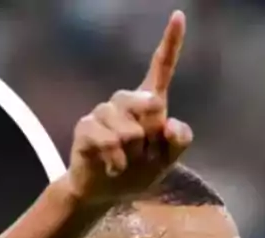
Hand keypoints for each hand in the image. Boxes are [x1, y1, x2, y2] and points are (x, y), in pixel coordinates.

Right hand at [65, 10, 193, 206]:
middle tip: (143, 154)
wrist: (104, 192)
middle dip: (152, 137)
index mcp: (149, 105)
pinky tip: (113, 167)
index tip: (178, 16)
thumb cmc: (137, 172)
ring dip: (132, 155)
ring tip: (125, 163)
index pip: (161, 70)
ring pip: (128, 129)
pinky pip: (107, 140)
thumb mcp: (166, 162)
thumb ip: (178, 142)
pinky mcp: (86, 127)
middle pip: (149, 104)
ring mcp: (103, 112)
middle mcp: (125, 102)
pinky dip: (115, 161)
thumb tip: (170, 124)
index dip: (170, 43)